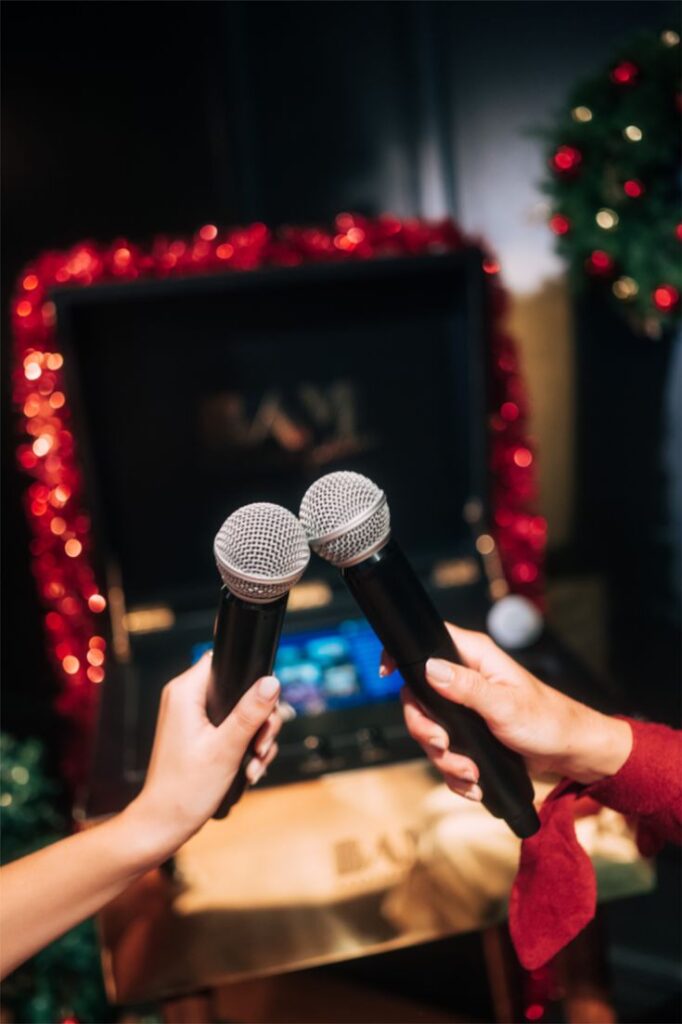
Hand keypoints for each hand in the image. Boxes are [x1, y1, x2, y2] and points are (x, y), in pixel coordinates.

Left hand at [125, 653, 282, 860]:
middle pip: (240, 690)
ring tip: (256, 764)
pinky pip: (232, 730)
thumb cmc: (186, 789)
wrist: (164, 824)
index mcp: (185, 692)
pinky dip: (246, 749)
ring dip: (256, 739)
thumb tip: (272, 681)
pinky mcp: (200, 735)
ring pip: (241, 713)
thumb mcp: (227, 748)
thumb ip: (250, 712)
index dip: (250, 678)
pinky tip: (250, 770)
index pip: (224, 662)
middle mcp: (186, 699)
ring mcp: (193, 718)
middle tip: (263, 746)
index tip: (264, 708)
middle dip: (260, 720)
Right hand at [381, 624, 631, 801]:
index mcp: (474, 657)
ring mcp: (465, 707)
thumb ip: (466, 687)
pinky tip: (473, 783)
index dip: (402, 654)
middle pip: (418, 698)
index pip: (427, 640)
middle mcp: (464, 678)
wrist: (570, 753)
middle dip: (427, 731)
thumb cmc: (548, 721)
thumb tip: (431, 668)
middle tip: (445, 745)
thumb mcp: (505, 705)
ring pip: (430, 730)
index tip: (387, 674)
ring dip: (445, 759)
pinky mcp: (469, 733)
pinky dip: (455, 773)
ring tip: (470, 773)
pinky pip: (445, 752)